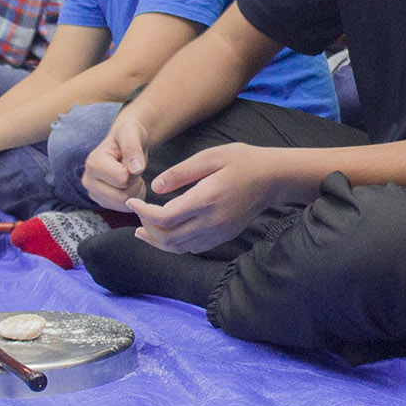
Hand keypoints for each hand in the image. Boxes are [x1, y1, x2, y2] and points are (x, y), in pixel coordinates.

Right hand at [81, 112, 151, 212]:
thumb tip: (136, 169)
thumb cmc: (128, 135)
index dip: (134, 170)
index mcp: (93, 164)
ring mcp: (93, 194)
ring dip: (135, 191)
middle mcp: (88, 181)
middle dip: (135, 183)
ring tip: (132, 175)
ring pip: (123, 205)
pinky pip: (124, 209)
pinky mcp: (102, 201)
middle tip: (133, 168)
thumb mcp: (132, 133)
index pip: (123, 179)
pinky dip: (133, 198)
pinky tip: (129, 184)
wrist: (125, 142)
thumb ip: (133, 148)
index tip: (131, 159)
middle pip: (122, 196)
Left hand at [124, 141, 289, 252]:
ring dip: (157, 241)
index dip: (143, 213)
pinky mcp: (224, 236)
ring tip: (141, 231)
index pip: (165, 217)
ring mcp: (219, 233)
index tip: (131, 202)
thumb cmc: (242, 161)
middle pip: (168, 238)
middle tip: (136, 214)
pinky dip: (175, 244)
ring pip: (179, 248)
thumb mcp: (210, 157)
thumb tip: (155, 188)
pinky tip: (167, 233)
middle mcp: (212, 222)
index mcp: (206, 199)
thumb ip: (181, 173)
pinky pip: (193, 248)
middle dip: (146, 228)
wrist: (273, 178)